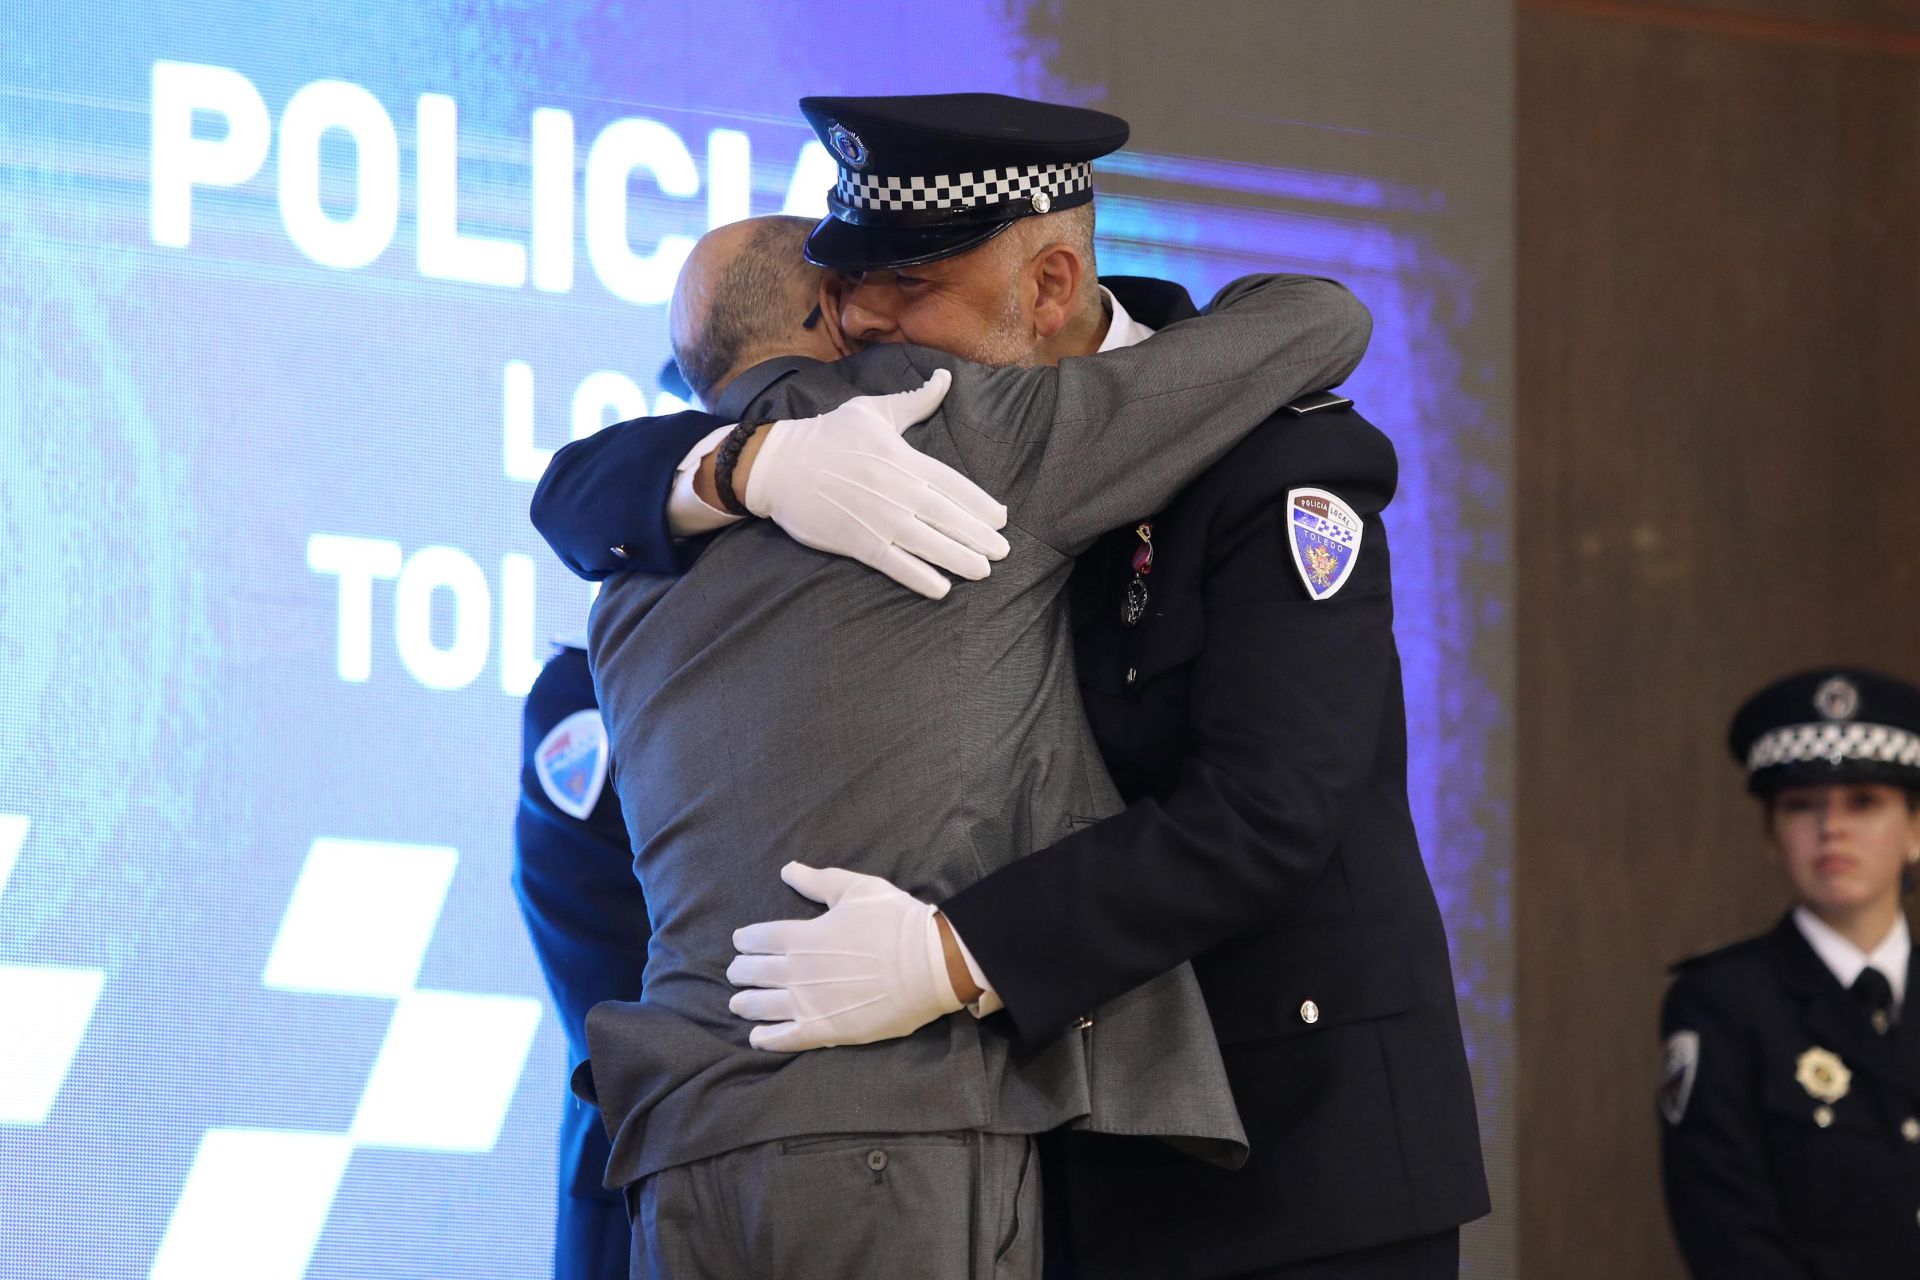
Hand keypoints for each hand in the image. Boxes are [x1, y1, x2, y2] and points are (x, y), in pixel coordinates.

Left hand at [726, 862, 963, 1051]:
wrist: (929, 963)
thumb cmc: (895, 921)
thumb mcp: (856, 889)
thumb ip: (818, 882)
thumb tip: (787, 870)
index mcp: (802, 935)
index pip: (760, 938)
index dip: (746, 940)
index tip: (740, 942)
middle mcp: (797, 970)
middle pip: (756, 972)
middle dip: (741, 971)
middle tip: (735, 972)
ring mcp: (809, 1003)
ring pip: (763, 1006)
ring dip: (746, 1004)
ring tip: (737, 1004)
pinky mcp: (825, 1030)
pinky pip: (786, 1038)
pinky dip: (767, 1039)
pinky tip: (756, 1038)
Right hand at [743, 370, 1011, 599]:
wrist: (778, 464)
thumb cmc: (828, 434)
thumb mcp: (873, 410)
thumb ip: (915, 400)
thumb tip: (946, 377)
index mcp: (903, 459)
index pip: (953, 484)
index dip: (980, 504)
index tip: (1002, 518)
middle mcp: (896, 490)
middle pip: (947, 517)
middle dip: (978, 536)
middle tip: (1002, 551)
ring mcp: (877, 518)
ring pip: (928, 543)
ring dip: (958, 558)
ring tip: (982, 571)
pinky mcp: (856, 540)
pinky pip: (895, 564)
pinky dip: (919, 577)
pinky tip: (941, 588)